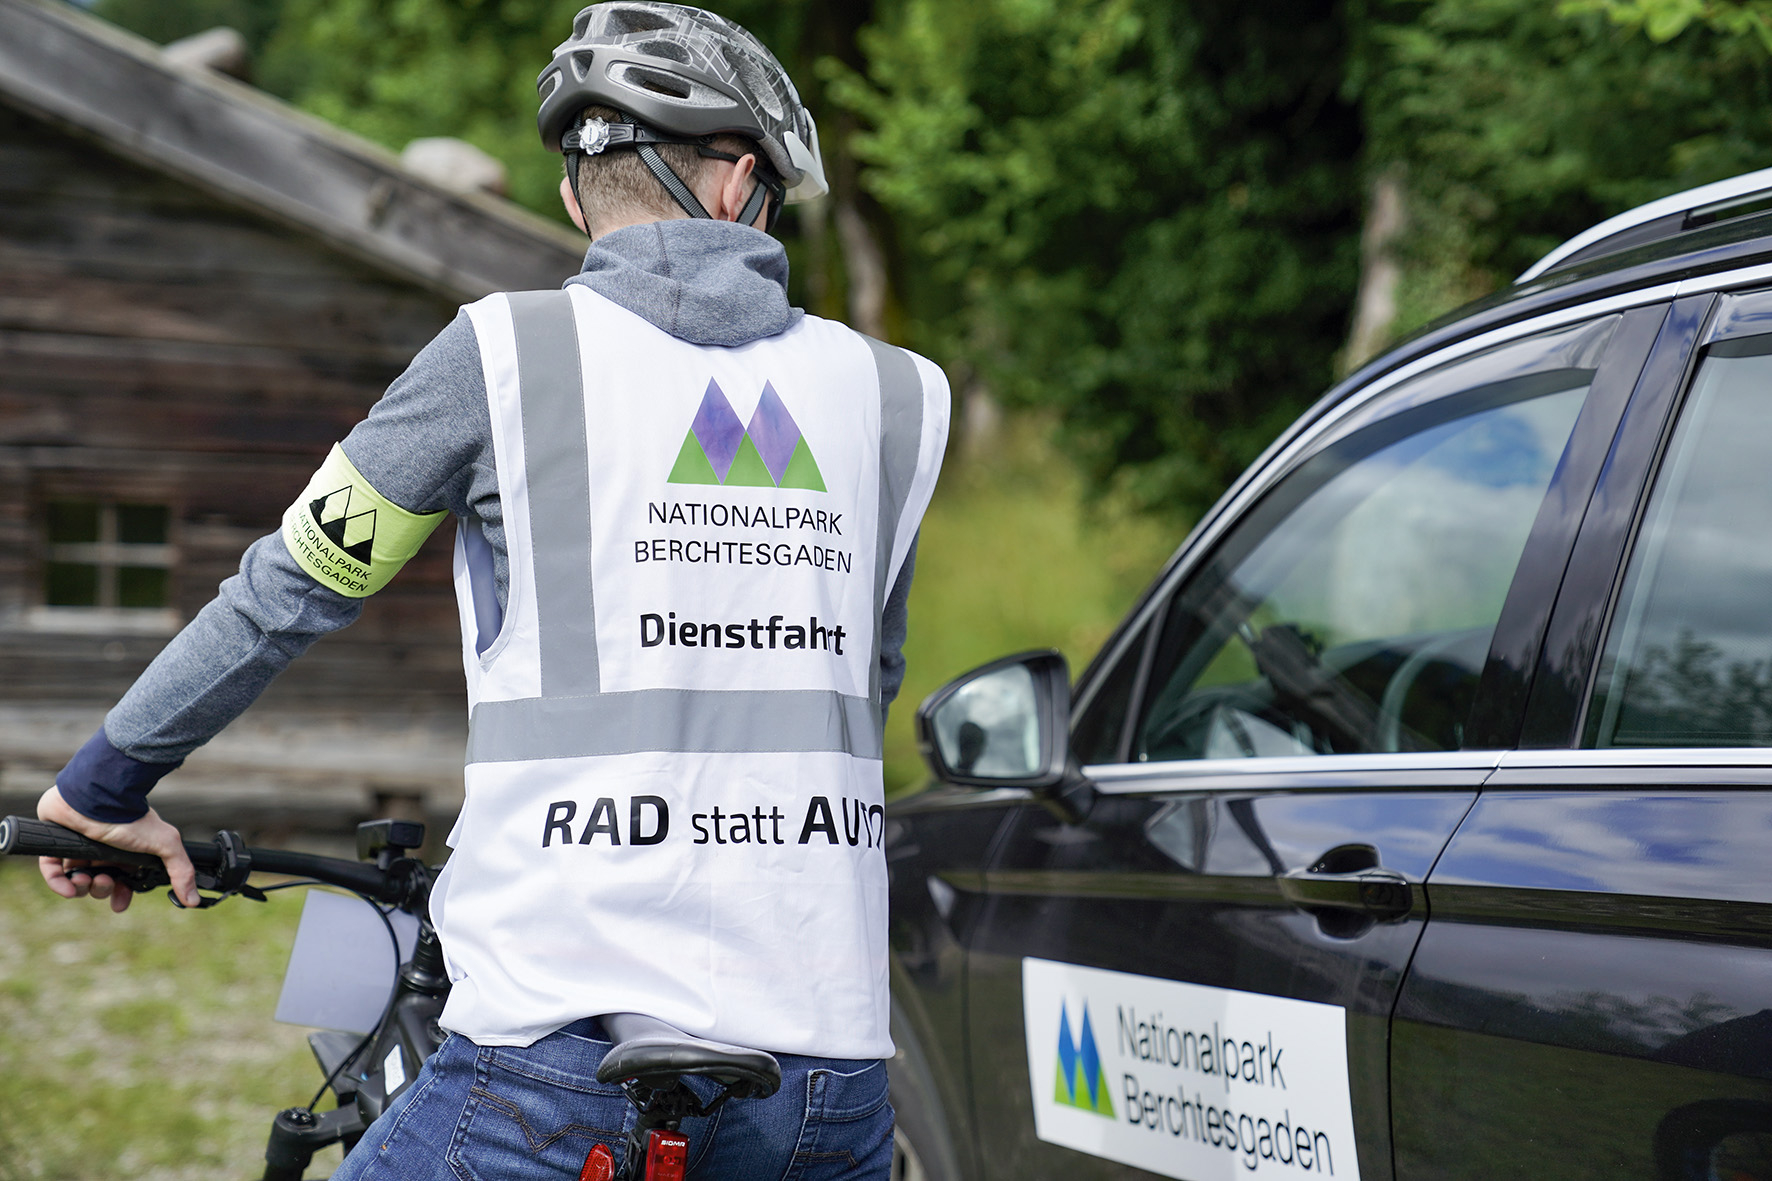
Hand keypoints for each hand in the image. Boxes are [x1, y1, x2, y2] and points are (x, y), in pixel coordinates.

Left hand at [36, 785, 198, 911]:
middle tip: (104, 882)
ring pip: (76, 879)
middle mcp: (102, 851)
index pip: (122, 880)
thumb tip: (194, 900)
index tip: (119, 904)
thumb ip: (181, 872)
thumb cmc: (131, 820)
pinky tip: (68, 888)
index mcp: (126, 852)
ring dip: (82, 887)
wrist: (98, 800)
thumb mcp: (165, 846)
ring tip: (86, 879)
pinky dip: (58, 884)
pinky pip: (51, 872)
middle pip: (99, 883)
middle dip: (102, 889)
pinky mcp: (56, 846)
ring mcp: (78, 848)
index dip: (121, 894)